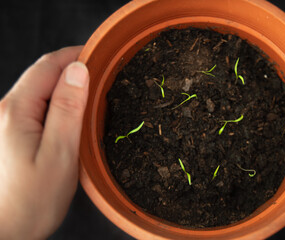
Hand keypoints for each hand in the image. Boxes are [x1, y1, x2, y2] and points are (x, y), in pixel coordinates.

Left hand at [0, 46, 88, 238]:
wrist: (6, 231)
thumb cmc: (32, 200)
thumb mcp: (59, 152)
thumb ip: (67, 108)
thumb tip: (78, 70)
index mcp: (17, 110)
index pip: (48, 65)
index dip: (76, 54)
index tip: (103, 54)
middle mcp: (6, 110)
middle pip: (42, 74)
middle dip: (73, 68)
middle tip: (105, 73)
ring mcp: (7, 122)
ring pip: (40, 90)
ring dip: (67, 85)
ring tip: (94, 92)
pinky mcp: (11, 134)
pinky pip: (38, 107)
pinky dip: (59, 102)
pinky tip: (75, 114)